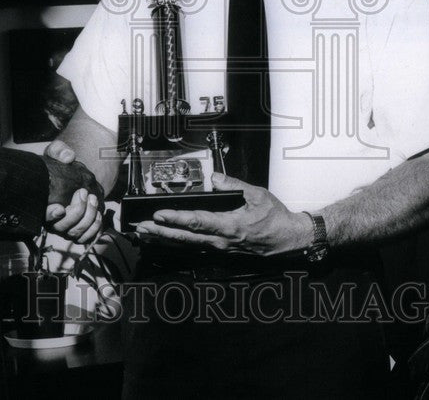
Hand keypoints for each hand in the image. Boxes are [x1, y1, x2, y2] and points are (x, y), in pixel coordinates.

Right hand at [41, 140, 103, 240]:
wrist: (73, 175)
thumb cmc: (61, 166)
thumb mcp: (56, 152)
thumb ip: (59, 151)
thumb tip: (68, 157)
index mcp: (43, 204)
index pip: (44, 216)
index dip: (51, 215)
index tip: (60, 208)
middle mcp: (53, 220)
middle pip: (64, 228)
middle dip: (77, 211)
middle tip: (83, 193)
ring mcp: (66, 227)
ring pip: (77, 233)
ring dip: (88, 218)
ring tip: (92, 200)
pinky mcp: (80, 230)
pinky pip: (88, 238)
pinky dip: (95, 228)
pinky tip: (98, 213)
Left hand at [135, 173, 312, 255]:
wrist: (288, 239)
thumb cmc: (275, 218)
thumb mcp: (258, 195)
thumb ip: (235, 185)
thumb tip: (215, 178)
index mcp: (230, 226)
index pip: (197, 222)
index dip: (176, 219)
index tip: (158, 215)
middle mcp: (222, 241)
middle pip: (185, 238)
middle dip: (160, 233)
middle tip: (141, 228)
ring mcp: (221, 248)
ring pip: (187, 245)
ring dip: (165, 240)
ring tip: (146, 235)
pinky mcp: (222, 250)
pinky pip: (195, 247)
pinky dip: (178, 243)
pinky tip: (167, 240)